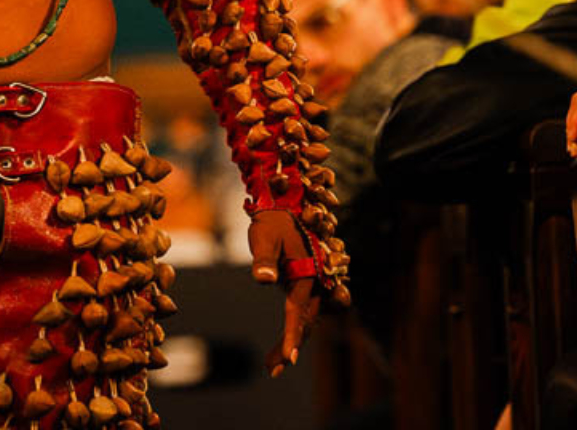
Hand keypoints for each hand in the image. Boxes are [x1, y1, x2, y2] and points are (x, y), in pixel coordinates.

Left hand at [247, 209, 318, 376]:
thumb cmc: (271, 222)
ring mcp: (310, 285)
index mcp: (307, 273)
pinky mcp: (304, 285)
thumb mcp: (264, 237)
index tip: (289, 359)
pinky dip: (292, 330)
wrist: (282, 206)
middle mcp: (313, 282)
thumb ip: (264, 259)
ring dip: (292, 341)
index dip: (293, 335)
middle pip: (305, 322)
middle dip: (290, 346)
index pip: (298, 311)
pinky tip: (280, 346)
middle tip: (273, 370)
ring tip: (271, 366)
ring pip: (305, 320)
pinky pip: (301, 313)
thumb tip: (263, 279)